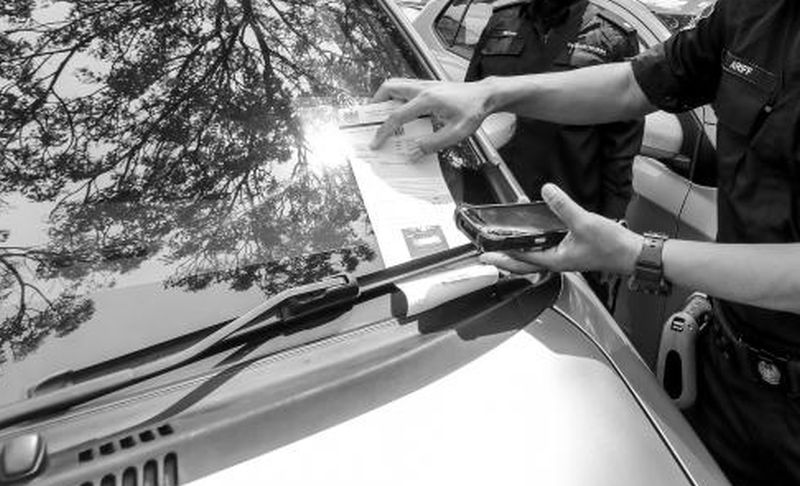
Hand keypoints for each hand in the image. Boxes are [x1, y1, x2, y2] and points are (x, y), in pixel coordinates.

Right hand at [369, 78, 492, 158]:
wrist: (485, 96)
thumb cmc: (473, 111)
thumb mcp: (455, 133)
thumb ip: (432, 144)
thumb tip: (412, 153)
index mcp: (427, 100)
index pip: (397, 116)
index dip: (383, 131)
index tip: (375, 143)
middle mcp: (423, 88)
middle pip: (389, 88)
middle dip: (375, 103)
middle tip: (371, 120)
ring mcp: (425, 84)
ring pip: (396, 85)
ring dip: (385, 98)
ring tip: (382, 114)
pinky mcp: (429, 85)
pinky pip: (405, 87)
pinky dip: (397, 97)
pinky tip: (401, 110)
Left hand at [480, 184, 643, 274]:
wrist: (633, 254)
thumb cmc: (613, 247)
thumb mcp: (584, 222)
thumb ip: (563, 206)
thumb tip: (547, 191)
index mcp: (555, 260)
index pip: (521, 259)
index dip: (502, 256)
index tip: (486, 254)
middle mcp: (557, 261)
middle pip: (523, 264)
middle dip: (504, 261)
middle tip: (486, 257)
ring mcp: (564, 258)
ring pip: (534, 259)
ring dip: (518, 254)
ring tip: (504, 248)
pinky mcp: (572, 252)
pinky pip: (546, 252)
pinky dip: (534, 247)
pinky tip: (534, 239)